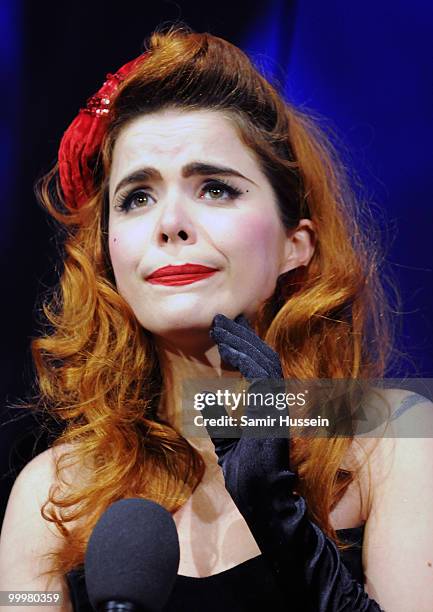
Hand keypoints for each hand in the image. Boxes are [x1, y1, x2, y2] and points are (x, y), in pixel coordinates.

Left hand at [206, 313, 292, 523]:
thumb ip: (221, 421)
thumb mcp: (228, 445)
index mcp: (266, 405)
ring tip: (220, 325)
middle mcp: (275, 400)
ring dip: (241, 340)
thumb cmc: (248, 478)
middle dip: (240, 335)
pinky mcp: (274, 408)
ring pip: (264, 359)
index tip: (224, 332)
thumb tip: (207, 399)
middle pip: (261, 356)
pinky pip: (262, 373)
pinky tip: (228, 347)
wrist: (264, 502)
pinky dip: (245, 356)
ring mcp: (277, 403)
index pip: (258, 367)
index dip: (243, 346)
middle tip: (220, 320)